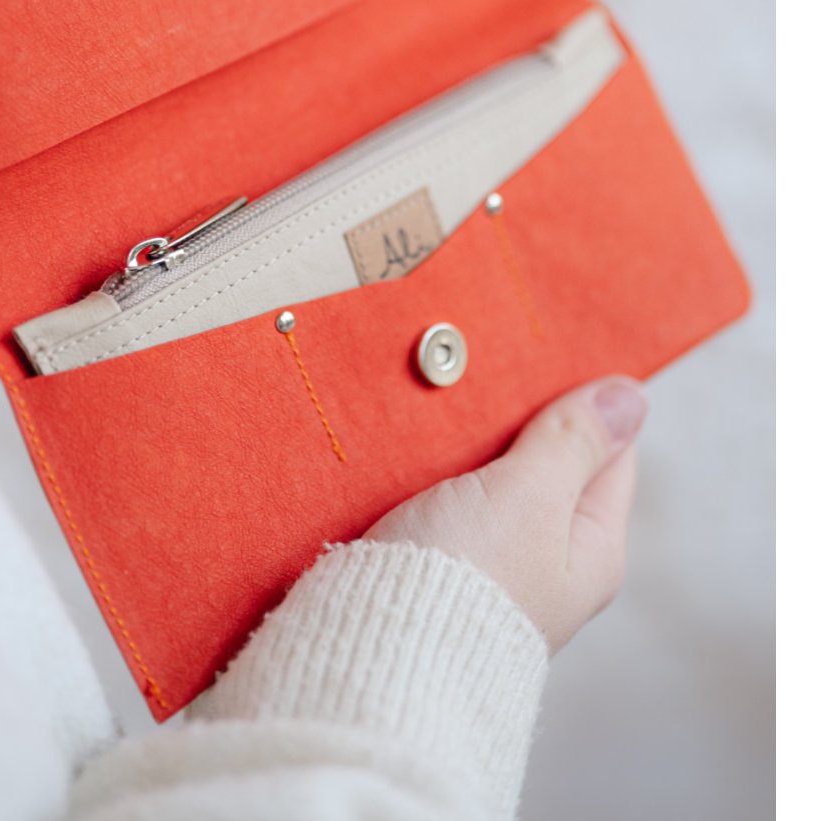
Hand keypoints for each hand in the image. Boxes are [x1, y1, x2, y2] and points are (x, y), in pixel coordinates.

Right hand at [364, 376, 648, 652]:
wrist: (375, 649)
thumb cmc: (466, 575)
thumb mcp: (530, 494)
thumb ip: (573, 442)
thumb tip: (633, 397)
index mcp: (592, 550)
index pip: (609, 456)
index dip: (584, 405)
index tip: (547, 358)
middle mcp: (547, 561)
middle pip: (546, 466)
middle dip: (518, 420)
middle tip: (488, 369)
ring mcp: (489, 565)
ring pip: (488, 480)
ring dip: (467, 441)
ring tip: (444, 395)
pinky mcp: (434, 564)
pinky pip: (441, 499)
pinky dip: (429, 467)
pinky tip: (411, 439)